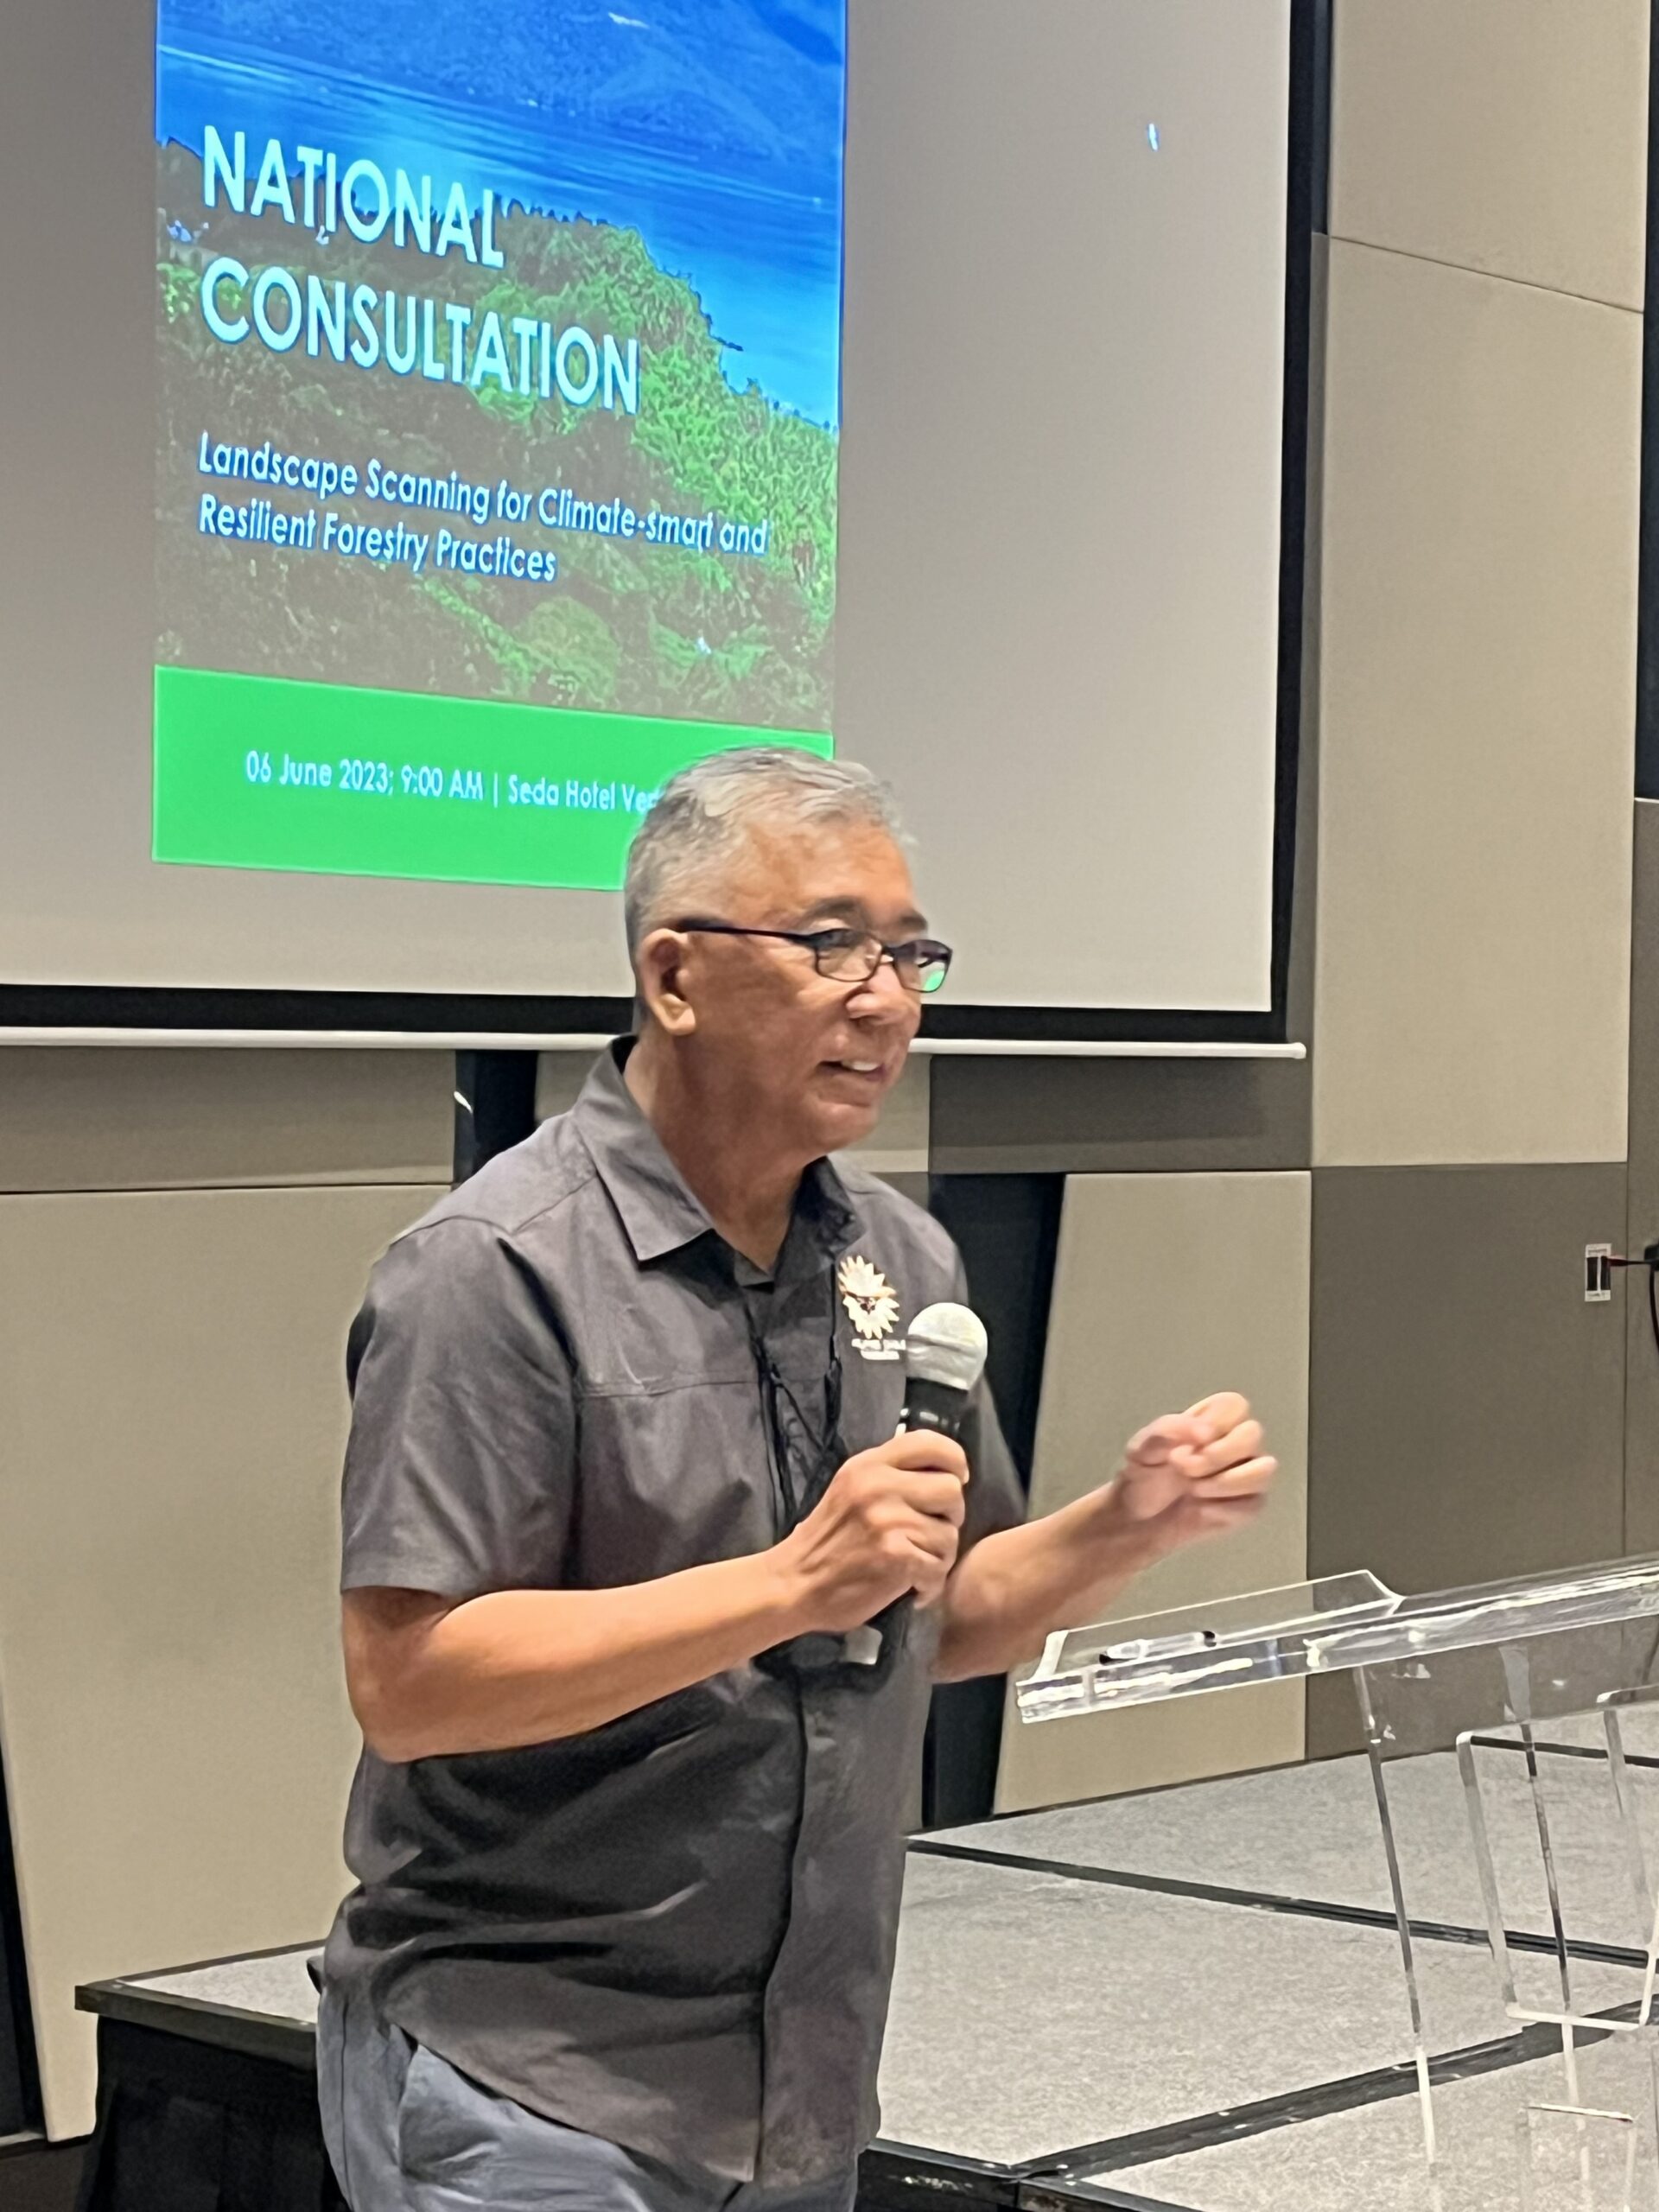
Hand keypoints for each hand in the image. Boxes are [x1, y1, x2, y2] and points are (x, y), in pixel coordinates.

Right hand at [778, 1433, 969, 1632]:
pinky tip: (912, 1587)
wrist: (793, 1584)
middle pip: (951, 1490)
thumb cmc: (825, 1541)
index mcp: (868, 1465)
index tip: (955, 1481)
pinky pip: (939, 1567)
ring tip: (916, 1566)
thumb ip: (889, 1475)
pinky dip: (930, 1584)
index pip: (930, 1443)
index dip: (954, 1461)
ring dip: (939, 1557)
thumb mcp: (850, 1489)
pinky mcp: (896, 1556)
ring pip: (950, 1534)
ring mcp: (888, 1520)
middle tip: (930, 1534)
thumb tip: (941, 1471)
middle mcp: (879, 1486)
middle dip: (950, 1517)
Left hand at [1111, 1393, 1275, 1556]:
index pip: (1235, 1406)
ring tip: (1193, 1490)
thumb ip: (1167, 1431)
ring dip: (1226, 1482)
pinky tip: (1201, 1509)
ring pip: (1263, 1470)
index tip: (1192, 1442)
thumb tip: (1204, 1432)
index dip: (1217, 1423)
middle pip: (1253, 1434)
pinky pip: (1254, 1504)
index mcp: (1211, 1420)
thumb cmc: (1143, 1476)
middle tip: (1185, 1469)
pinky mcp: (1249, 1505)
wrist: (1138, 1521)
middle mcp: (1236, 1441)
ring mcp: (1247, 1473)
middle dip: (1218, 1455)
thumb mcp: (1141, 1449)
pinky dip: (1224, 1509)